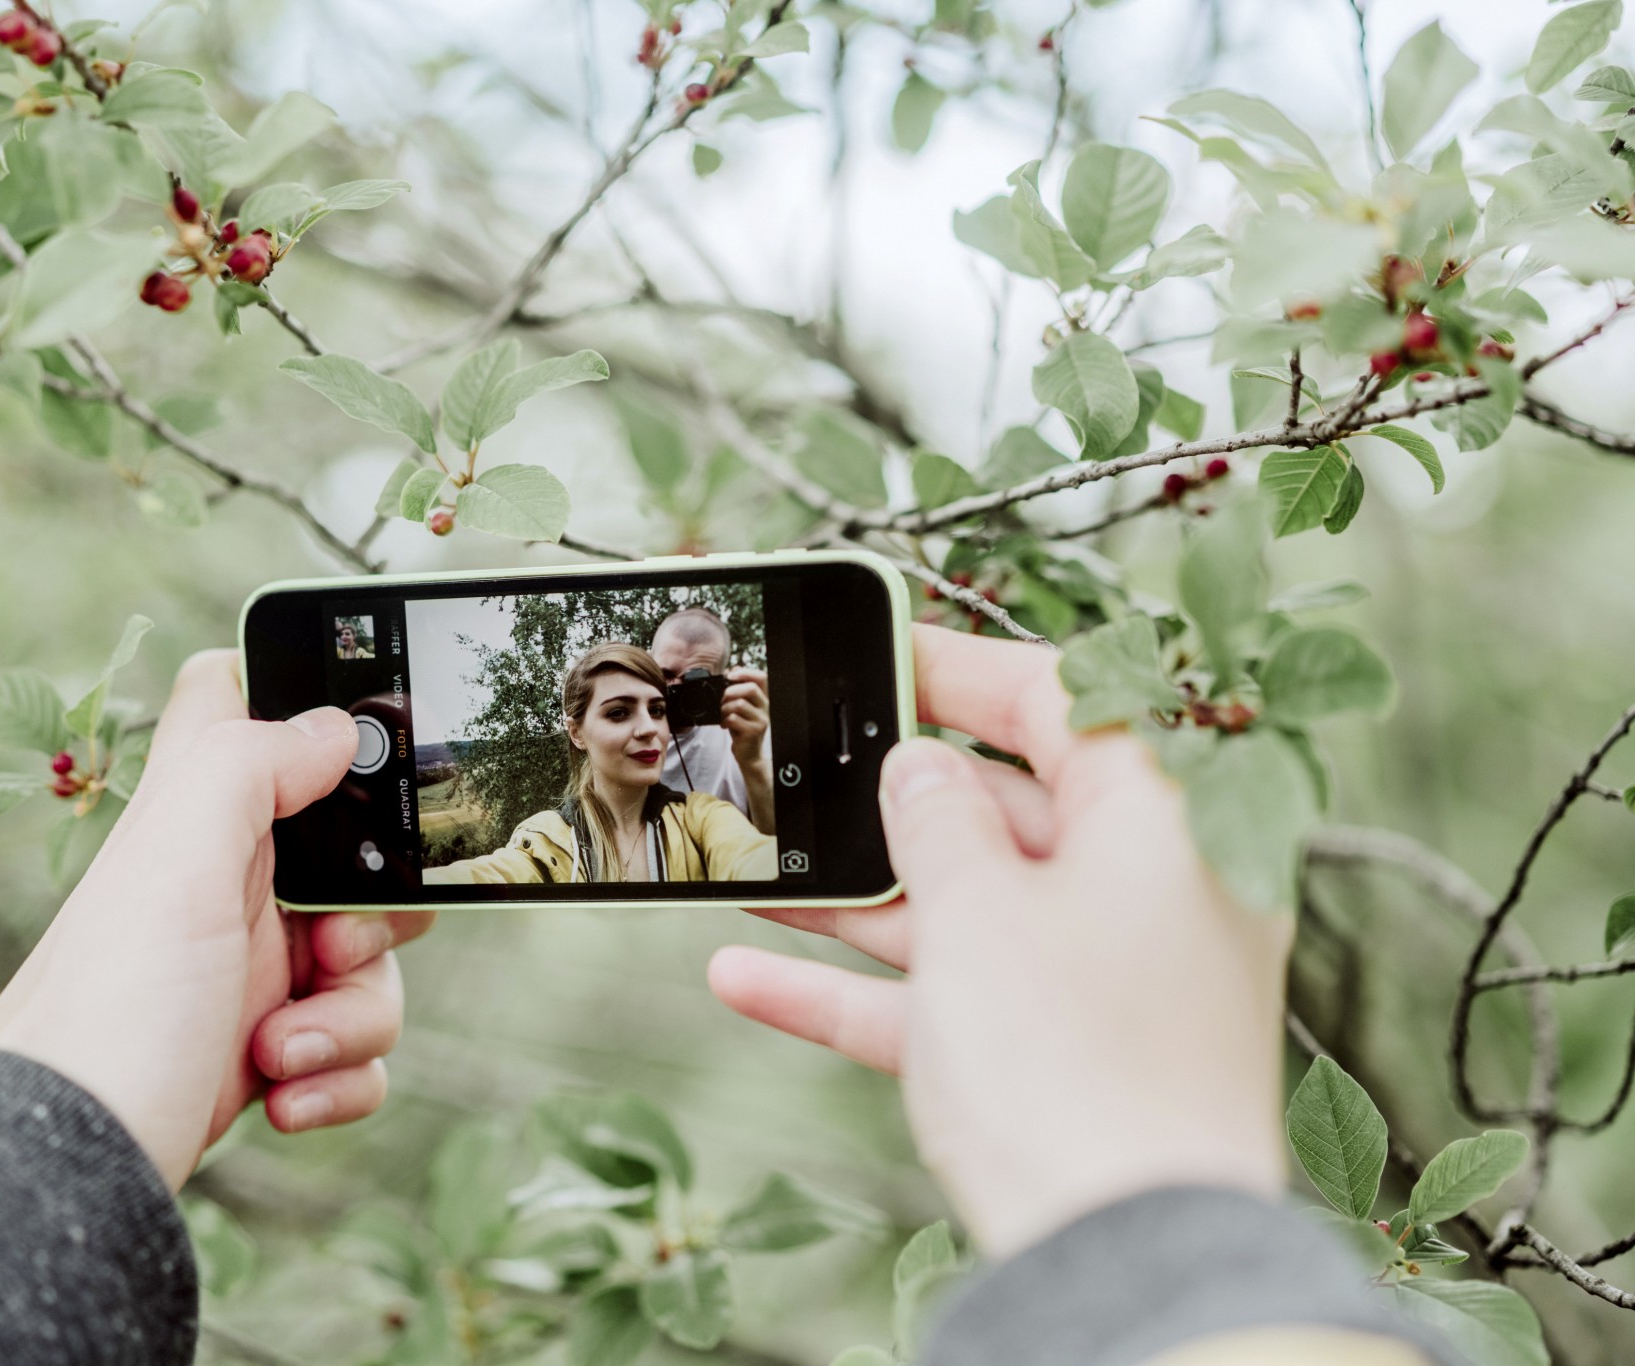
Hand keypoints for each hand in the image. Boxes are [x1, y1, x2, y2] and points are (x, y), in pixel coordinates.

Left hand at [0, 650, 432, 1190]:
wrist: (59, 1181)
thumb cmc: (105, 1017)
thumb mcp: (170, 866)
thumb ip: (245, 767)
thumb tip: (330, 724)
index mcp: (196, 820)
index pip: (233, 701)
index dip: (298, 700)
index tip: (356, 751)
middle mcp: (224, 887)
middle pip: (357, 855)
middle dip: (381, 909)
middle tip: (333, 945)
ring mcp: (248, 975)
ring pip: (369, 963)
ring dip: (355, 1014)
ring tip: (279, 1049)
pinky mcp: (266, 1057)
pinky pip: (355, 1050)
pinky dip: (342, 1077)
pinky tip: (284, 1097)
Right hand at [707, 624, 1289, 1257]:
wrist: (1127, 1255)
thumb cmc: (1076, 1062)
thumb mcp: (979, 909)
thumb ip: (935, 820)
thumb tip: (922, 770)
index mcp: (1162, 818)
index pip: (1061, 700)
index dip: (958, 666)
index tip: (872, 646)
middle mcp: (1146, 889)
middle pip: (1006, 807)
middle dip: (889, 798)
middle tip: (801, 770)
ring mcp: (1102, 978)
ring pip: (966, 908)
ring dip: (853, 900)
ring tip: (751, 874)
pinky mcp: (1060, 1059)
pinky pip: (949, 1000)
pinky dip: (859, 990)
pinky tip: (746, 977)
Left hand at [721, 666, 769, 766]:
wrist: (749, 755)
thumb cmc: (743, 729)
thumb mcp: (741, 708)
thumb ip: (738, 691)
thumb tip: (731, 670)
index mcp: (763, 699)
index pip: (762, 678)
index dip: (746, 672)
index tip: (730, 675)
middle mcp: (766, 708)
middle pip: (750, 689)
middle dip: (730, 691)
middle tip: (723, 701)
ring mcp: (761, 720)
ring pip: (739, 704)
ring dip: (724, 709)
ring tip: (723, 716)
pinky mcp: (753, 731)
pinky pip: (733, 718)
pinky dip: (724, 721)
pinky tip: (725, 725)